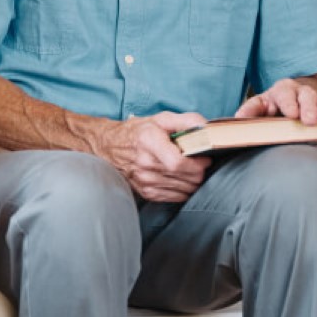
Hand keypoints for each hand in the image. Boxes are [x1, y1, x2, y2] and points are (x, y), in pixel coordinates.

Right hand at [94, 112, 210, 201]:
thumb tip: (207, 128)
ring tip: (186, 168)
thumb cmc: (138, 132)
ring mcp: (145, 181)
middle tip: (196, 161)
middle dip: (199, 170)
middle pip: (188, 178)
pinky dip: (182, 188)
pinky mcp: (146, 193)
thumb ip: (187, 121)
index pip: (179, 163)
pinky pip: (177, 197)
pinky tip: (177, 177)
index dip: (198, 162)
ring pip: (186, 190)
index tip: (203, 157)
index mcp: (149, 142)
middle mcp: (145, 164)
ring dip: (192, 180)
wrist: (109, 146)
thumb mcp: (161, 119)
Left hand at [235, 76, 316, 163]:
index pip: (286, 93)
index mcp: (285, 90)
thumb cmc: (276, 102)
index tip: (291, 114)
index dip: (290, 103)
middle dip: (308, 108)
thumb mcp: (261, 102)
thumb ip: (251, 109)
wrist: (298, 93)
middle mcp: (303, 93)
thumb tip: (238, 118)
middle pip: (308, 96)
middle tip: (308, 121)